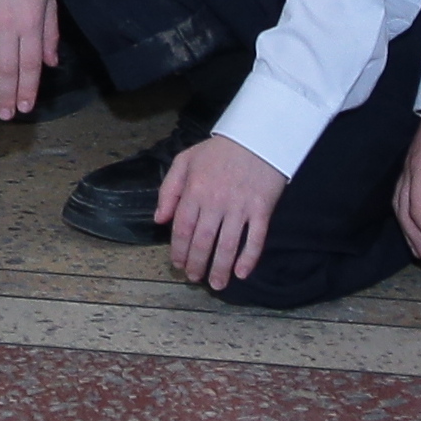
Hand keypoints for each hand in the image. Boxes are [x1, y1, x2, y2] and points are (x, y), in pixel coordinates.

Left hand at [159, 133, 287, 292]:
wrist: (257, 136)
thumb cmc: (219, 150)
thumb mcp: (185, 160)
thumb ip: (169, 189)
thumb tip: (159, 219)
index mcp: (194, 190)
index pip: (182, 229)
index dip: (179, 250)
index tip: (178, 264)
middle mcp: (215, 202)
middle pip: (203, 241)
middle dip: (197, 264)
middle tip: (195, 278)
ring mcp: (240, 207)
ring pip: (227, 245)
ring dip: (220, 268)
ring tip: (216, 284)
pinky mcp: (261, 209)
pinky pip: (255, 238)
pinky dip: (249, 258)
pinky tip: (242, 273)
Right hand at [394, 107, 420, 265]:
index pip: (418, 205)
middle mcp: (412, 167)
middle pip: (403, 210)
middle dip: (416, 239)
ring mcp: (412, 166)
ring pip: (400, 204)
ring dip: (410, 231)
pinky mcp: (418, 164)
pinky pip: (406, 196)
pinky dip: (410, 217)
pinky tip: (420, 228)